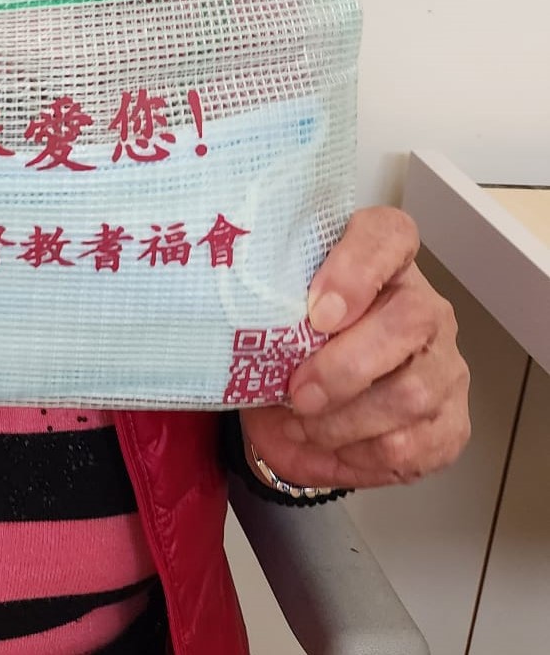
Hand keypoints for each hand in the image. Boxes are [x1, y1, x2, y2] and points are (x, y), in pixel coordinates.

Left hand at [240, 206, 469, 488]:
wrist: (297, 414)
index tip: (317, 311)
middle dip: (345, 366)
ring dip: (346, 420)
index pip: (390, 234)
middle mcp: (425, 307)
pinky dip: (361, 453)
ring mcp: (445, 366)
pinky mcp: (450, 423)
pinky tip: (331, 446)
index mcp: (381, 263)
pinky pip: (414, 444)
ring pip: (412, 393)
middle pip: (411, 320)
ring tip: (303, 424)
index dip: (357, 268)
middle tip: (298, 392)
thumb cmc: (287, 347)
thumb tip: (236, 312)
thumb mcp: (271, 316)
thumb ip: (269, 303)